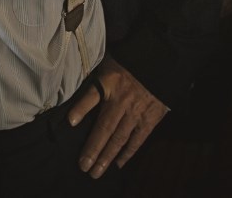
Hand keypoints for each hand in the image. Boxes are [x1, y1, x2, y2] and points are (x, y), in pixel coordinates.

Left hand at [68, 53, 167, 178]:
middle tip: (83, 166)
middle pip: (104, 127)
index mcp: (109, 82)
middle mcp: (121, 100)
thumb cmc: (130, 62)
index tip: (70, 122)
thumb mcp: (109, 61)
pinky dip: (128, 152)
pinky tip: (118, 163)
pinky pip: (137, 139)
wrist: (160, 61)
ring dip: (107, 156)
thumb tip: (80, 90)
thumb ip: (97, 76)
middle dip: (93, 148)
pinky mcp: (150, 119)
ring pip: (119, 138)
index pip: (92, 95)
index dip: (81, 108)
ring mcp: (135, 112)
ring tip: (96, 170)